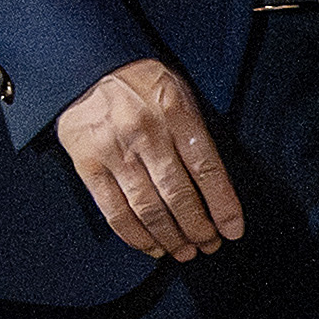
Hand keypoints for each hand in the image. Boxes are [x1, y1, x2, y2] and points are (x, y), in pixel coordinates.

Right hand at [52, 57, 243, 262]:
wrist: (85, 68)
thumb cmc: (140, 83)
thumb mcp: (178, 92)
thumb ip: (195, 131)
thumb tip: (216, 185)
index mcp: (175, 113)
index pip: (206, 169)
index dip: (223, 205)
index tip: (232, 229)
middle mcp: (145, 134)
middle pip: (178, 195)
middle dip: (198, 228)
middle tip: (208, 245)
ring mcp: (114, 152)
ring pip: (147, 208)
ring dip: (170, 237)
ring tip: (184, 251)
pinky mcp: (89, 165)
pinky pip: (113, 210)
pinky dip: (135, 235)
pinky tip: (151, 246)